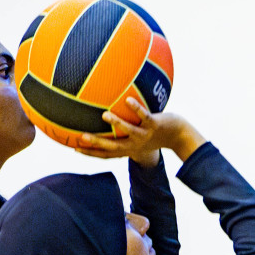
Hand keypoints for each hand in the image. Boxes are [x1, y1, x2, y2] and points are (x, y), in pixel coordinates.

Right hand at [75, 97, 191, 166]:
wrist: (179, 136)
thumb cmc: (156, 134)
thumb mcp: (138, 134)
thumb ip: (123, 129)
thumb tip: (106, 112)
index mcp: (128, 148)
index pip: (106, 154)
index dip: (91, 153)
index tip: (74, 148)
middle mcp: (135, 144)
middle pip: (113, 147)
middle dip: (97, 143)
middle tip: (81, 136)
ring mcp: (145, 135)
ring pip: (129, 131)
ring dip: (117, 124)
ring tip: (104, 115)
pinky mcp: (155, 125)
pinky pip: (145, 116)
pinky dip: (137, 109)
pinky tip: (128, 100)